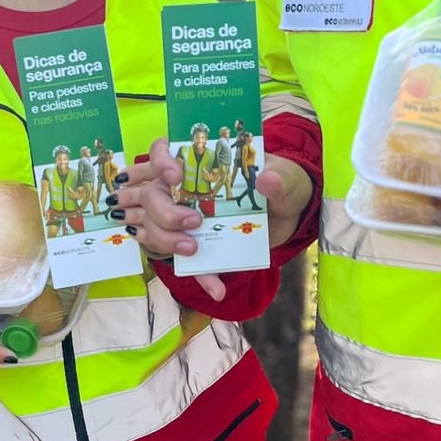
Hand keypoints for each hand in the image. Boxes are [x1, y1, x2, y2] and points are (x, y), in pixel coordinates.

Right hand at [114, 141, 314, 302]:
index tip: (175, 176)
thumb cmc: (281, 184)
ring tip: (193, 251)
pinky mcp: (198, 245)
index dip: (160, 160)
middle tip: (193, 222)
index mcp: (201, 162)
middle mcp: (184, 188)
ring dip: (167, 241)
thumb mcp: (286, 177)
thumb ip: (279, 177)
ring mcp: (185, 217)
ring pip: (154, 228)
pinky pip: (188, 263)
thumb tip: (266, 181)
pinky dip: (201, 276)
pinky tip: (216, 289)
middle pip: (151, 195)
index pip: (163, 151)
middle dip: (165, 211)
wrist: (289, 215)